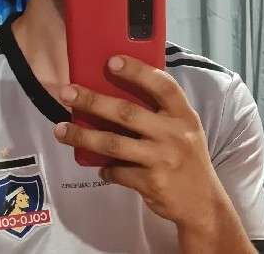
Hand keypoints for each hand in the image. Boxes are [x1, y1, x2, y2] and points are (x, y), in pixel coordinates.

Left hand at [53, 55, 224, 230]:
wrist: (203, 203)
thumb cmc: (188, 157)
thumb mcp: (184, 129)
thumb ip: (160, 112)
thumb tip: (117, 92)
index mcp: (183, 115)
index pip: (162, 85)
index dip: (137, 71)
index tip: (111, 61)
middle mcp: (174, 133)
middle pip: (127, 112)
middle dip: (93, 101)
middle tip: (67, 93)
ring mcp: (162, 158)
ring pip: (114, 143)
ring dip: (83, 136)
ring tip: (60, 129)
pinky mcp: (151, 182)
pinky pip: (118, 171)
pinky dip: (106, 169)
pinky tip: (100, 167)